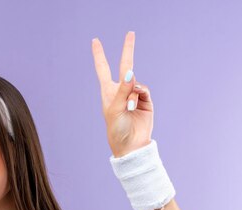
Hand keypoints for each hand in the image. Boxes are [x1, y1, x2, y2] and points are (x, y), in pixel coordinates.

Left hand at [91, 31, 153, 157]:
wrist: (131, 146)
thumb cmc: (117, 129)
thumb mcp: (115, 109)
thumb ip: (123, 90)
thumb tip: (130, 72)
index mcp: (108, 92)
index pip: (103, 69)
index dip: (99, 55)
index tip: (95, 41)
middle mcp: (121, 91)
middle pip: (125, 65)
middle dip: (127, 50)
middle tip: (130, 33)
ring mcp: (134, 95)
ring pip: (135, 82)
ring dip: (132, 93)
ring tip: (129, 109)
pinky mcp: (146, 101)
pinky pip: (144, 89)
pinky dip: (140, 94)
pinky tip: (136, 104)